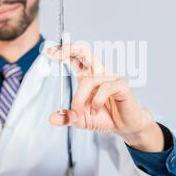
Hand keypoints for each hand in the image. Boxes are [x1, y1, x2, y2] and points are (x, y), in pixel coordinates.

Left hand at [47, 43, 163, 152]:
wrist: (124, 127)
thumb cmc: (104, 118)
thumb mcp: (81, 120)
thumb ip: (67, 118)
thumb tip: (51, 118)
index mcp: (88, 76)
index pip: (75, 58)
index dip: (64, 51)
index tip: (50, 52)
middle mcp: (99, 72)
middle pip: (85, 51)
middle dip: (70, 49)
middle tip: (57, 54)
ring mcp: (110, 77)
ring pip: (89, 80)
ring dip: (80, 99)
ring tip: (81, 112)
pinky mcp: (121, 85)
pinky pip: (104, 89)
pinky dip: (96, 102)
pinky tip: (95, 111)